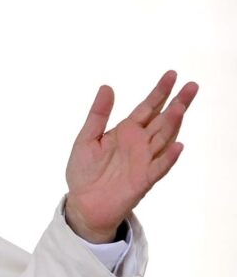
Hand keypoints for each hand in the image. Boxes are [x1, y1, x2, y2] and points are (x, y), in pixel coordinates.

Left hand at [64, 70, 197, 242]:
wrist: (84, 203)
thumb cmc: (85, 171)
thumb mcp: (86, 138)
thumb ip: (98, 114)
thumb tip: (106, 87)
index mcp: (126, 131)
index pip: (147, 107)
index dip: (160, 92)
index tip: (171, 74)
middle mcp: (139, 143)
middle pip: (162, 119)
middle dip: (177, 103)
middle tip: (192, 86)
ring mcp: (144, 160)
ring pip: (164, 139)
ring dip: (173, 124)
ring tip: (180, 108)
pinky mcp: (144, 179)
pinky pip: (159, 167)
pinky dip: (169, 157)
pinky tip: (178, 146)